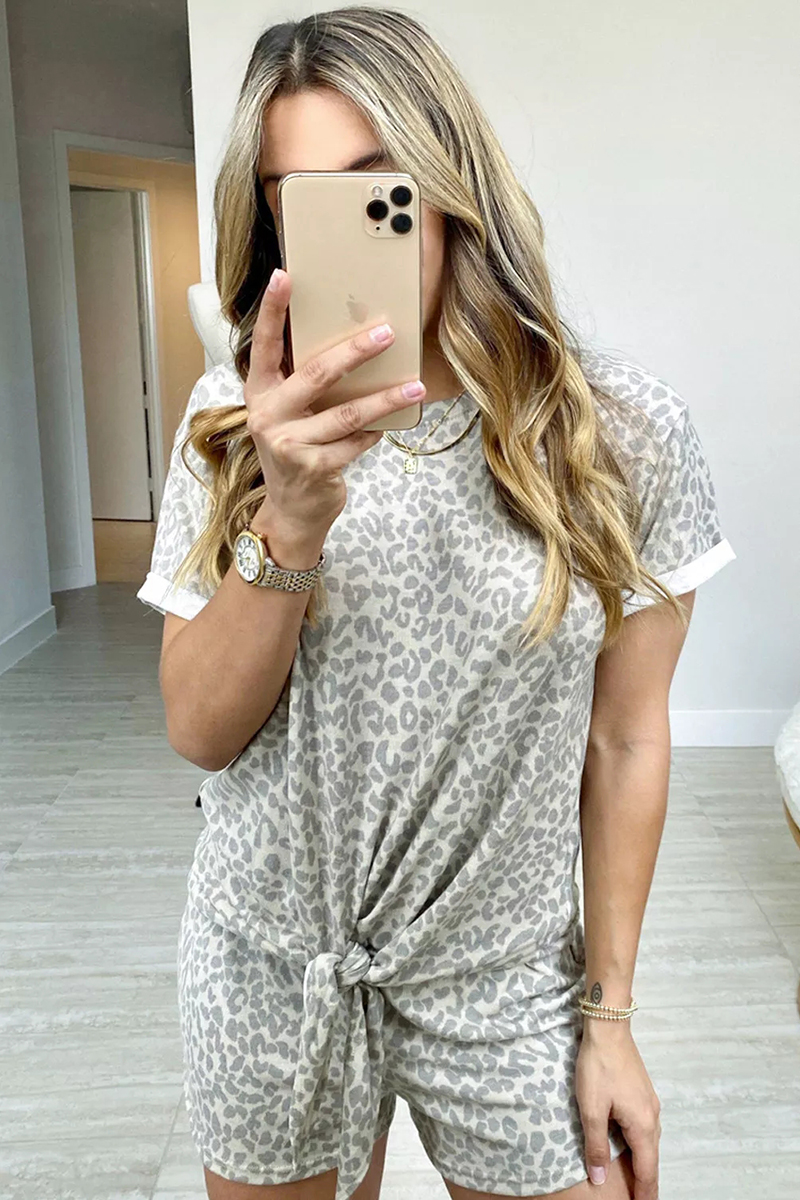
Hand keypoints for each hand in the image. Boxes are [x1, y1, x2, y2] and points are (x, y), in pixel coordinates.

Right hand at [244, 266, 426, 539]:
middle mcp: (268, 415)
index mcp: (259, 393)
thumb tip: (353, 344)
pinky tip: (389, 428)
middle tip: (387, 333)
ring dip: (386, 399)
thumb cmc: (296, 451)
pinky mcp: (313, 468)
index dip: (272, 310)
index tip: (284, 275)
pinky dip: (376, 433)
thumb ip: (304, 384)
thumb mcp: (289, 414)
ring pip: (347, 413)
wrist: (291, 511)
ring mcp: (288, 443)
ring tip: (415, 386)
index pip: (264, 344)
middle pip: (317, 374)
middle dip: (356, 351)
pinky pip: (356, 442)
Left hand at [576, 1022, 660, 1198]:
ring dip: (643, 1162)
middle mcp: (652, 1117)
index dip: (645, 1193)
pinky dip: (640, 1144)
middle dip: (645, 1181)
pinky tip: (630, 1144)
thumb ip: (596, 1144)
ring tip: (635, 1178)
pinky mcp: (643, 1093)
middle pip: (651, 1158)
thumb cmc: (598, 1067)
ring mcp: (650, 1103)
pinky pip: (645, 1127)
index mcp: (642, 1125)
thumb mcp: (592, 1109)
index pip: (647, 1170)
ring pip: (649, 1142)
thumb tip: (599, 1176)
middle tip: (638, 1198)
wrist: (609, 1028)